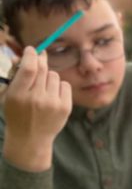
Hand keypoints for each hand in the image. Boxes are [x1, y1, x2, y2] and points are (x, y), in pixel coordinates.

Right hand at [2, 47, 71, 171]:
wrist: (30, 139)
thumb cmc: (17, 114)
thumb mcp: (8, 96)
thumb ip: (14, 76)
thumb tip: (22, 56)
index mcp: (18, 95)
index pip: (28, 69)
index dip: (31, 55)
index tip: (32, 50)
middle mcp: (36, 98)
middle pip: (43, 69)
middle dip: (40, 61)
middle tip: (39, 58)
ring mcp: (52, 103)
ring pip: (54, 76)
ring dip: (48, 77)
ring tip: (42, 87)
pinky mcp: (65, 108)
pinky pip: (65, 85)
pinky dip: (59, 86)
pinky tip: (52, 94)